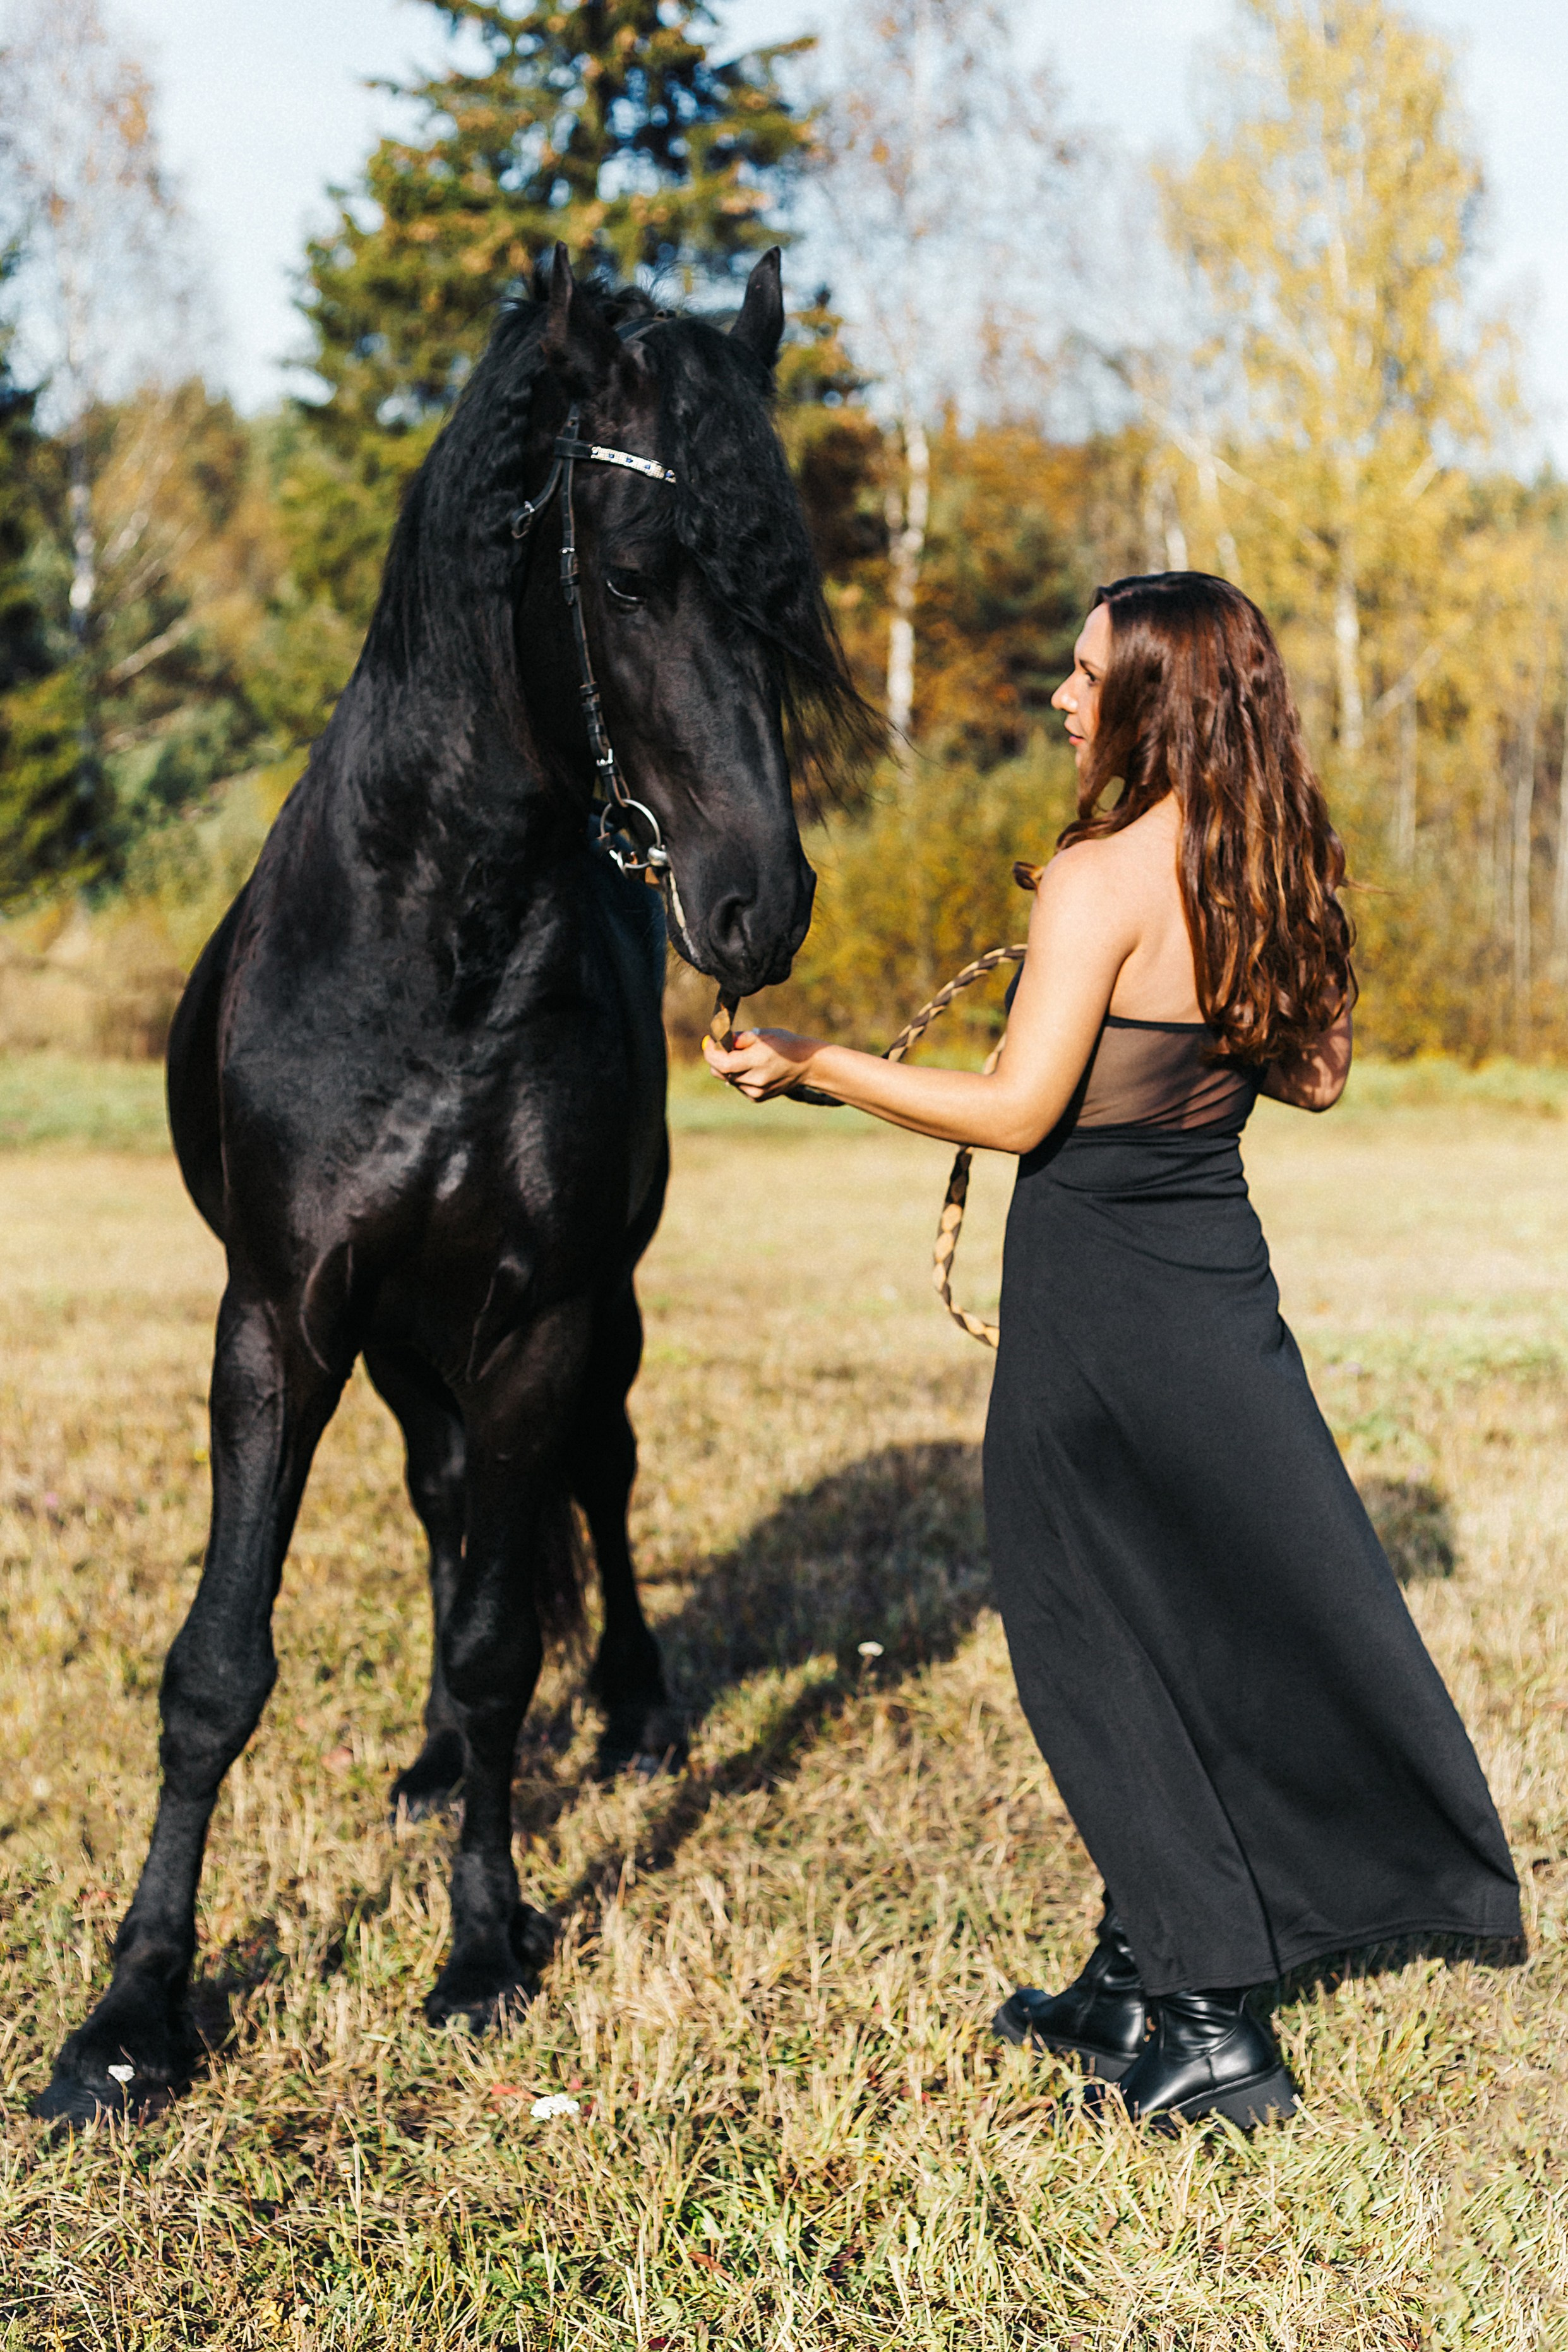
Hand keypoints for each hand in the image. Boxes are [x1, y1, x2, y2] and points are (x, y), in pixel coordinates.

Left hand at [702, 1026, 824, 1100]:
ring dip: (728, 1067)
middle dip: (718, 1057)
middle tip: (727, 1045)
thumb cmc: (785, 1045)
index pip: (721, 1062)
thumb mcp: (763, 1035)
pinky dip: (737, 1075)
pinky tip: (752, 1068)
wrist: (806, 1065)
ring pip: (727, 1079)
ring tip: (745, 1057)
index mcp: (756, 1062)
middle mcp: (755, 1081)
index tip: (709, 1040)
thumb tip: (720, 1042)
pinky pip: (737, 1085)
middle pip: (720, 1071)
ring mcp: (755, 1092)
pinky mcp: (756, 1098)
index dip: (710, 1051)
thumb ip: (739, 1038)